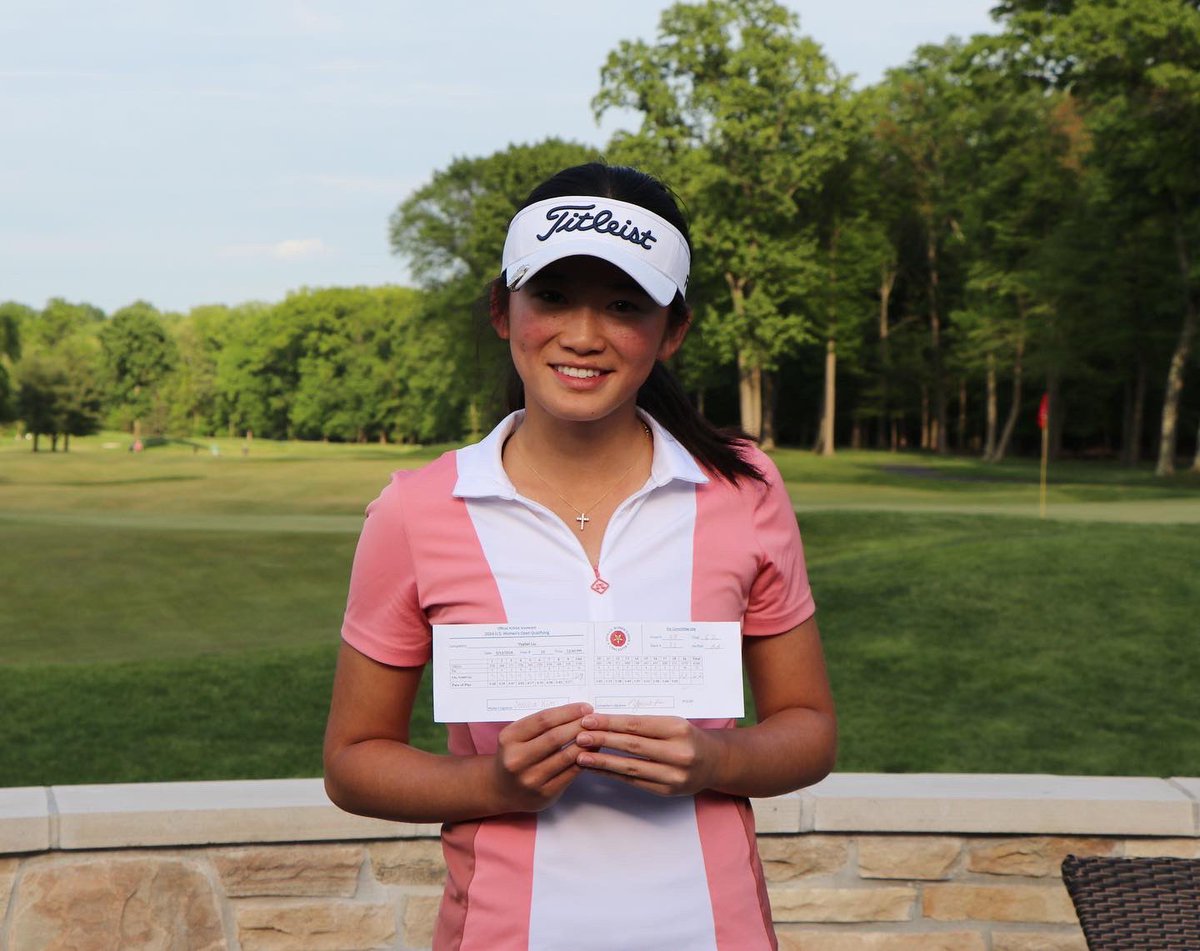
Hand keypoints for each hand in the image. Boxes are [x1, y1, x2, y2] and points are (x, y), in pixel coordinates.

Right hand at [491, 702, 591, 812]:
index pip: (543, 720)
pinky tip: (592, 752)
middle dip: (579, 726)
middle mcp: (517, 759)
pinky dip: (584, 760)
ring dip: (586, 743)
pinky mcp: (544, 793)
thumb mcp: (517, 736)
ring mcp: (530, 778)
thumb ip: (539, 725)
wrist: (501, 789)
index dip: (567, 712)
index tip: (585, 707)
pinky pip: (570, 773)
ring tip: (598, 734)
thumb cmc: (515, 755)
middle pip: (555, 737)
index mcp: (509, 738)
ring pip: (566, 756)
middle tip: (595, 719)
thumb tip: (575, 712)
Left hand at [573, 713, 725, 796]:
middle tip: (579, 736)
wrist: (715, 762)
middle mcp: (678, 753)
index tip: (588, 720)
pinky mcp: (666, 790)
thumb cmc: (687, 737)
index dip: (611, 723)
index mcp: (678, 729)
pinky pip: (634, 781)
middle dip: (602, 740)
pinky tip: (597, 768)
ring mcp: (673, 775)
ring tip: (581, 756)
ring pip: (631, 767)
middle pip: (632, 745)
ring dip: (603, 761)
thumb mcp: (672, 722)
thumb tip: (606, 721)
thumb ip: (644, 723)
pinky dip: (612, 774)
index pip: (637, 725)